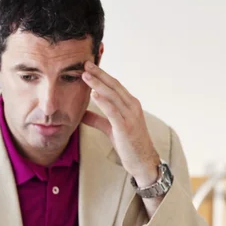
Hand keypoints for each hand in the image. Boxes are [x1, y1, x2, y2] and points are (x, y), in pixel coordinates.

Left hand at [81, 61, 159, 185]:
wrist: (143, 162)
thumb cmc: (129, 145)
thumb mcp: (111, 129)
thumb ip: (97, 119)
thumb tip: (82, 113)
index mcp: (130, 104)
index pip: (115, 85)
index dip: (102, 75)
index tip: (89, 66)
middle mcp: (132, 107)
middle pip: (114, 86)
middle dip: (99, 74)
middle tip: (86, 63)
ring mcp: (130, 116)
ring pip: (113, 96)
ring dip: (98, 84)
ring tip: (85, 75)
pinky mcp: (125, 127)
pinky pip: (113, 111)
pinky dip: (103, 102)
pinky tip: (93, 94)